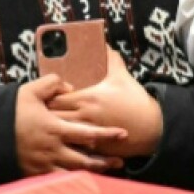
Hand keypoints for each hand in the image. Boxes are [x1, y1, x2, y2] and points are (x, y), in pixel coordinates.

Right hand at [15, 75, 126, 175]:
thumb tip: (70, 86)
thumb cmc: (8, 112)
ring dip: (92, 172)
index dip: (108, 134)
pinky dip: (71, 180)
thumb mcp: (30, 91)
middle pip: (85, 159)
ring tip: (106, 171)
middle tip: (121, 160)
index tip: (124, 133)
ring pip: (73, 172)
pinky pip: (56, 180)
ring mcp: (42, 164)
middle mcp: (52, 149)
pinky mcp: (32, 173)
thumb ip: (53, 84)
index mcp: (55, 129)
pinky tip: (81, 179)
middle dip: (105, 160)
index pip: (88, 133)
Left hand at [48, 50, 163, 158]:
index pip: (55, 99)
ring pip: (59, 134)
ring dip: (53, 131)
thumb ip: (111, 59)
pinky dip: (65, 146)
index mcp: (87, 98)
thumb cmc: (135, 100)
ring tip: (49, 128)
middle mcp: (84, 116)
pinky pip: (71, 149)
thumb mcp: (122, 76)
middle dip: (45, 116)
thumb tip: (104, 45)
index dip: (48, 98)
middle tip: (42, 113)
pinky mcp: (92, 148)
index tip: (48, 97)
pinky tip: (63, 144)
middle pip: (52, 118)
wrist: (151, 126)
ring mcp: (87, 134)